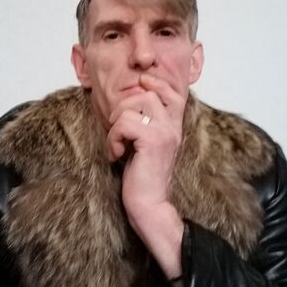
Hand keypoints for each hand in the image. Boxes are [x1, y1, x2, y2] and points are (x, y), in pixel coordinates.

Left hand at [108, 73, 184, 212]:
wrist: (149, 205)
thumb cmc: (142, 177)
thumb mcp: (145, 145)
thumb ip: (145, 124)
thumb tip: (129, 102)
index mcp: (173, 127)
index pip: (174, 93)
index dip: (158, 82)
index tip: (141, 81)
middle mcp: (172, 128)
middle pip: (147, 94)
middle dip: (123, 106)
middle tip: (116, 127)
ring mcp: (164, 134)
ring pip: (133, 106)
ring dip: (115, 124)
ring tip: (116, 143)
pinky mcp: (152, 142)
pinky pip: (124, 123)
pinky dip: (113, 138)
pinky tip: (116, 154)